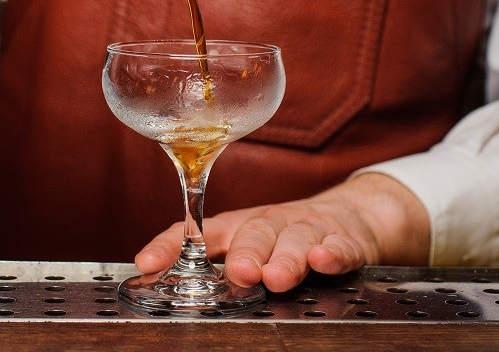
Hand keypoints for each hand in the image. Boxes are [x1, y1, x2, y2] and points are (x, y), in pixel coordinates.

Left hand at [133, 173, 430, 292]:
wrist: (352, 218)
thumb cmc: (286, 238)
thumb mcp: (247, 245)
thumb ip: (209, 262)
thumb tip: (153, 280)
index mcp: (241, 226)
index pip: (200, 232)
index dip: (172, 244)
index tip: (147, 261)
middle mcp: (272, 222)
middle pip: (255, 233)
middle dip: (246, 253)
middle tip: (238, 273)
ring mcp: (309, 228)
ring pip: (296, 240)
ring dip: (286, 258)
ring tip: (277, 278)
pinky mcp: (345, 239)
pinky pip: (340, 246)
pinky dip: (332, 253)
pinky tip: (324, 260)